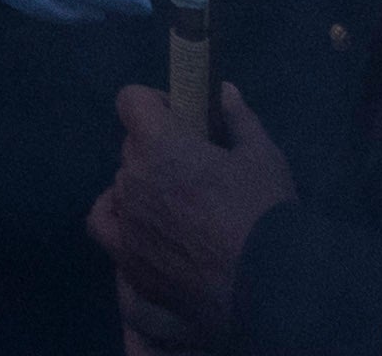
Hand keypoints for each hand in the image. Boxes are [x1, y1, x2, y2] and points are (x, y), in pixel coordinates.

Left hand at [93, 77, 295, 338]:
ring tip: (174, 210)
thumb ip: (239, 120)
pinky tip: (144, 238)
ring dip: (138, 193)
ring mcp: (127, 230)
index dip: (154, 105)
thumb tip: (224, 90)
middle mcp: (132, 183)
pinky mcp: (131, 270)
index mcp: (160, 147)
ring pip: (117, 194)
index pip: (130, 101)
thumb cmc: (267, 215)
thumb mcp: (263, 158)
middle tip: (194, 175)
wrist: (274, 289)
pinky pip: (107, 235)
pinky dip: (120, 230)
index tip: (182, 121)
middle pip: (130, 152)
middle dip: (156, 154)